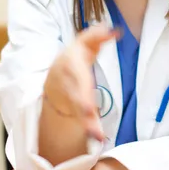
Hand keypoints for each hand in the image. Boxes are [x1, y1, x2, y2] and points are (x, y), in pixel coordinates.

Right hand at [43, 25, 118, 141]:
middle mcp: (68, 83)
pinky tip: (98, 139)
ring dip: (87, 124)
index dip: (81, 88)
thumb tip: (115, 30)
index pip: (77, 76)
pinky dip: (90, 129)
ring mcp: (69, 98)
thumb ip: (97, 35)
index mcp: (70, 65)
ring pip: (78, 112)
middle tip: (91, 119)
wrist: (53, 74)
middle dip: (82, 110)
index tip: (87, 104)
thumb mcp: (84, 42)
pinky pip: (82, 120)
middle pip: (75, 97)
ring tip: (98, 136)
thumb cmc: (75, 56)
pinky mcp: (74, 109)